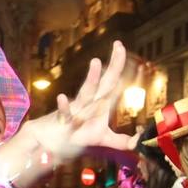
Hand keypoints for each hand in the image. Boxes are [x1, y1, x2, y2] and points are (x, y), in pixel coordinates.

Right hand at [36, 41, 138, 160]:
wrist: (49, 140)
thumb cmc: (76, 135)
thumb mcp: (102, 139)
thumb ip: (120, 141)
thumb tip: (138, 143)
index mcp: (100, 104)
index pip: (114, 83)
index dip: (123, 70)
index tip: (133, 54)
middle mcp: (89, 103)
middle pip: (105, 82)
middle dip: (113, 65)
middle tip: (119, 45)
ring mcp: (76, 110)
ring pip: (85, 93)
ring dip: (91, 79)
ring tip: (96, 62)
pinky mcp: (63, 123)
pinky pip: (63, 114)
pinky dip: (63, 107)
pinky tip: (62, 98)